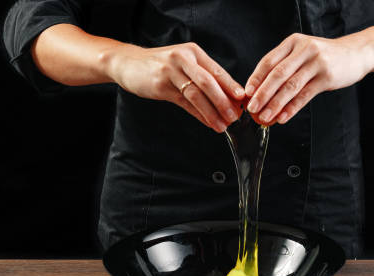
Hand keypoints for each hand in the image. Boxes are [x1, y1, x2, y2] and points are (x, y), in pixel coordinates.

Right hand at [104, 42, 244, 132]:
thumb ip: (203, 79)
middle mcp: (183, 58)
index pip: (217, 71)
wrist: (129, 63)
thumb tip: (229, 99)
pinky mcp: (160, 85)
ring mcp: (170, 71)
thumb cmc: (160, 66)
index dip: (232, 87)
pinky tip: (207, 122)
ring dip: (211, 112)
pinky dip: (198, 114)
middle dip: (224, 102)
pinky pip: (184, 102)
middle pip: (209, 82)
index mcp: (193, 52)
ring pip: (196, 94)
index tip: (244, 101)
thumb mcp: (183, 66)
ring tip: (222, 125)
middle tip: (235, 116)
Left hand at [244, 33, 373, 124]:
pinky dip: (292, 108)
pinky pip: (305, 95)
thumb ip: (284, 67)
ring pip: (291, 86)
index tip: (246, 93)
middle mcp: (304, 49)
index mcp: (293, 42)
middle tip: (252, 108)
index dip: (256, 78)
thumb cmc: (324, 56)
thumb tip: (260, 90)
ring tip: (265, 117)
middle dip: (262, 94)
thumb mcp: (303, 53)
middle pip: (277, 74)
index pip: (268, 61)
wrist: (356, 53)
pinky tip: (283, 118)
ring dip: (275, 104)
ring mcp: (317, 62)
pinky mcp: (327, 77)